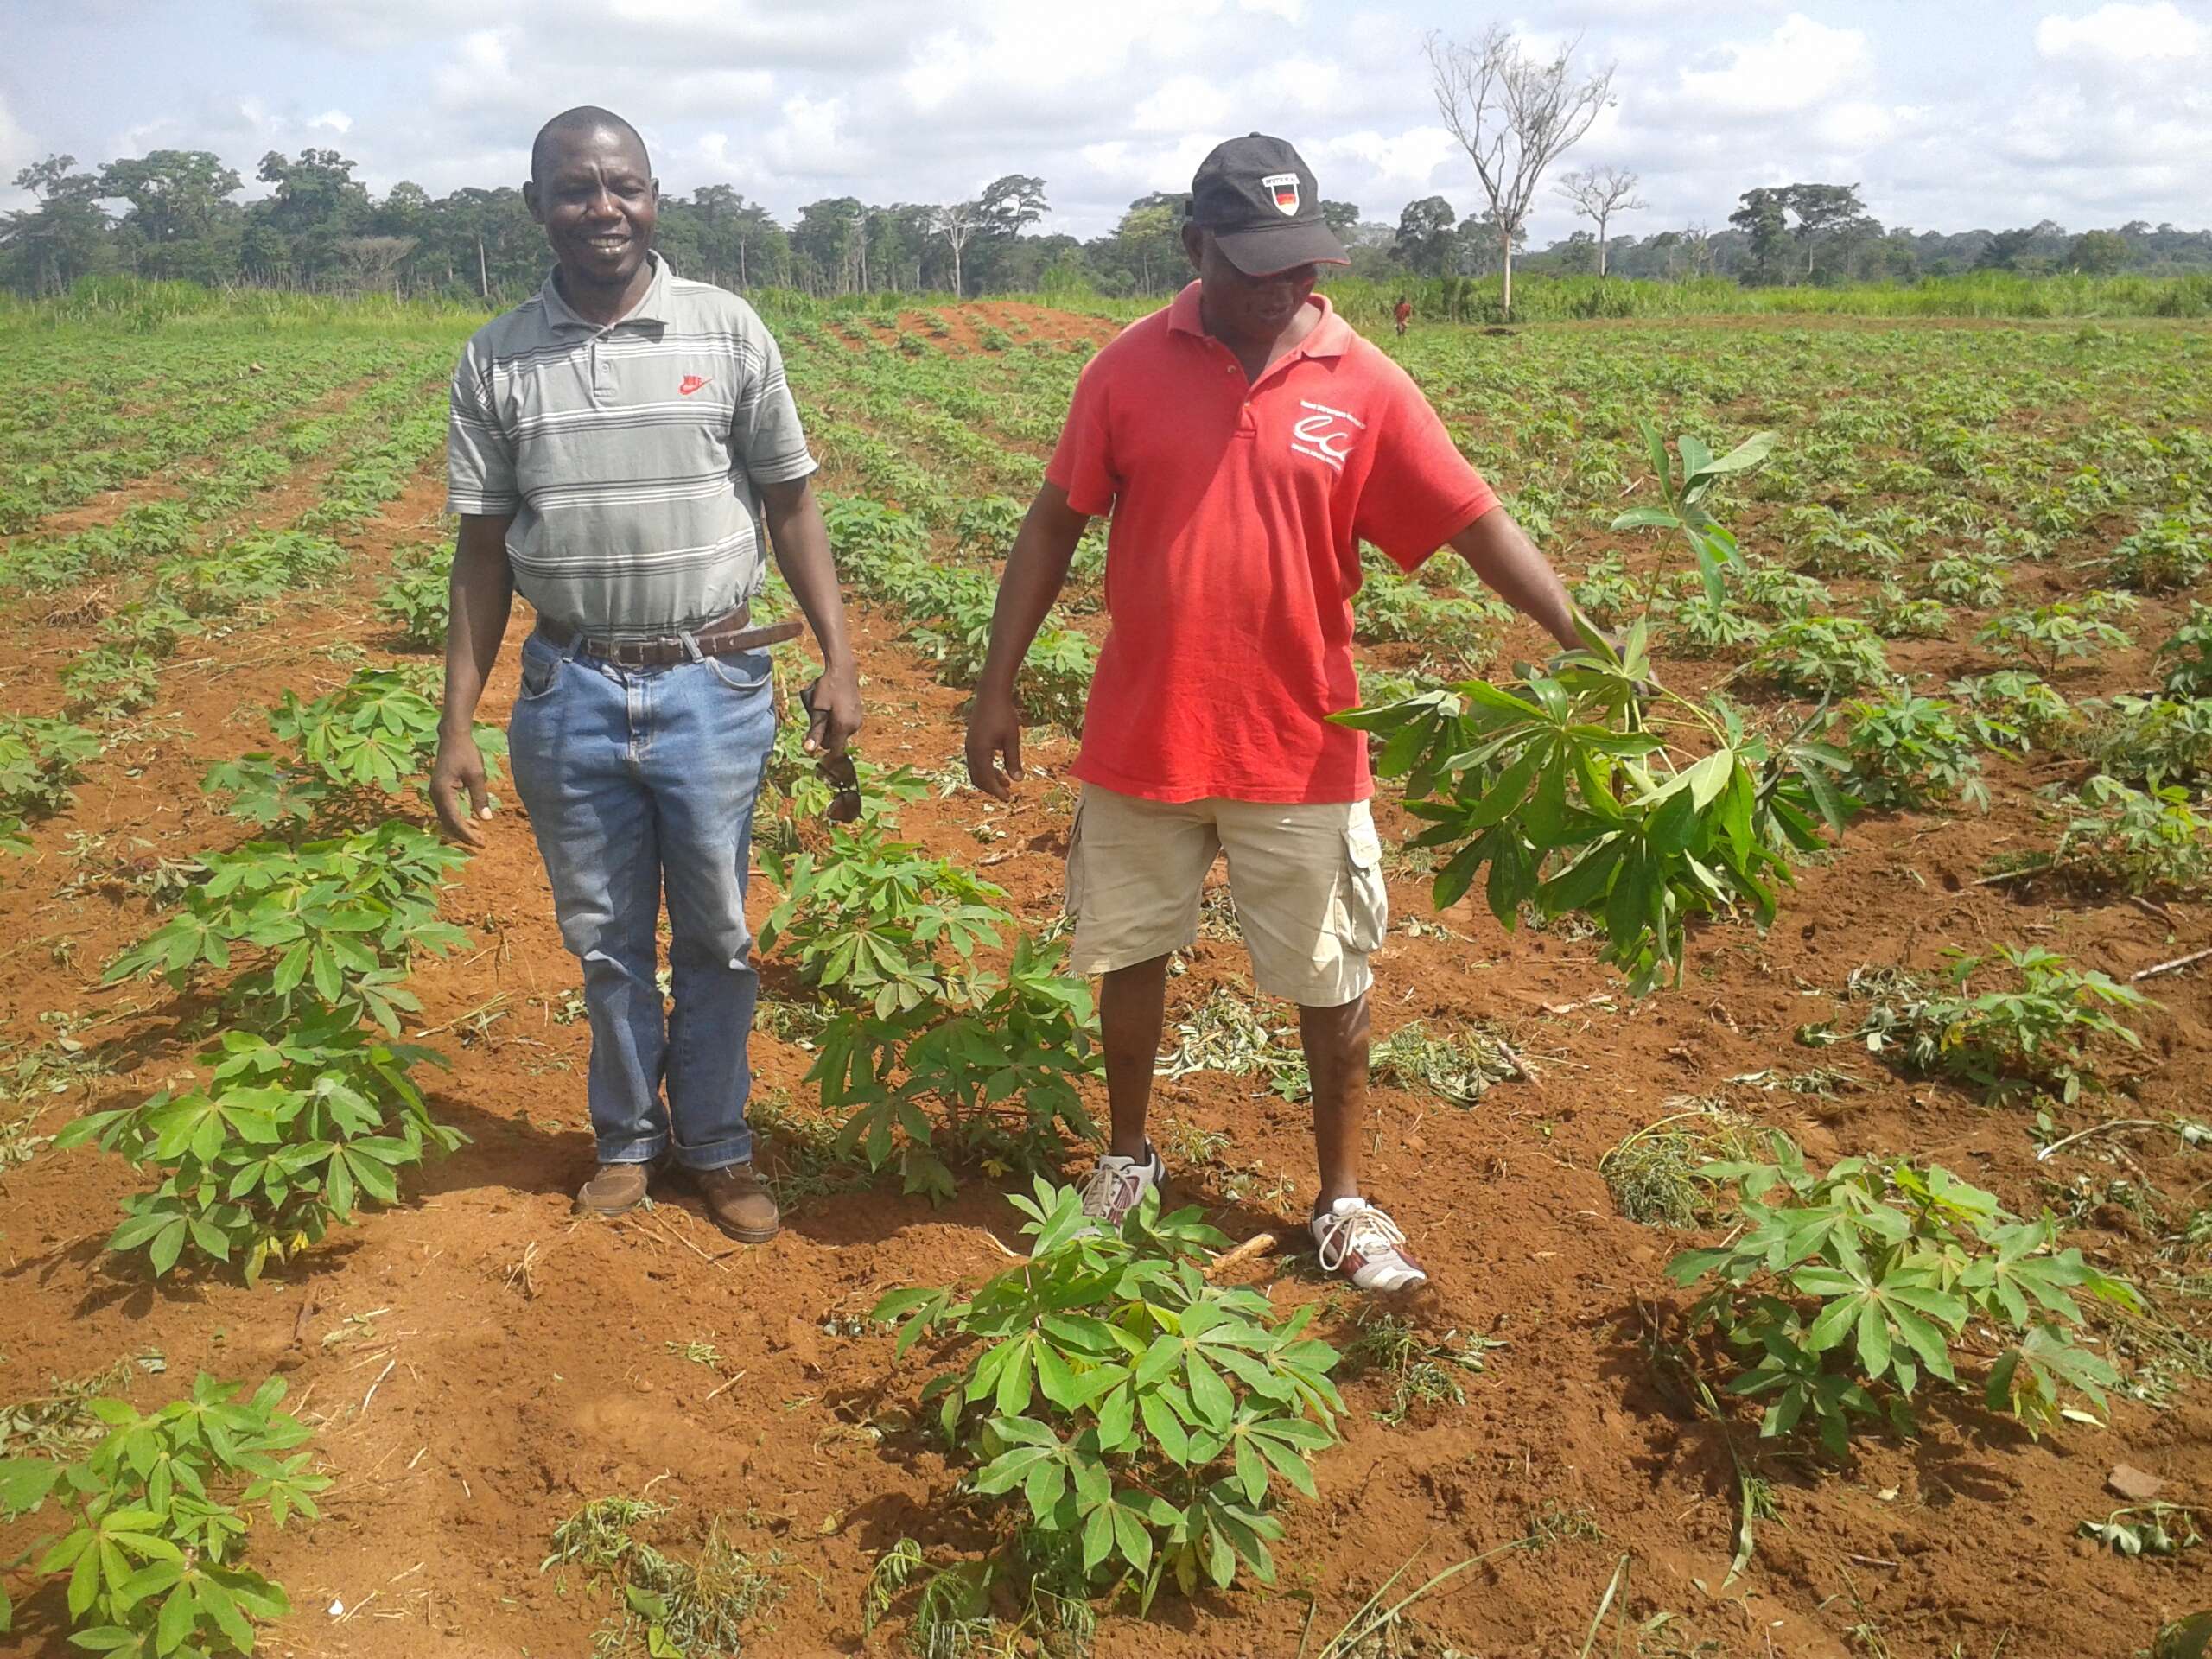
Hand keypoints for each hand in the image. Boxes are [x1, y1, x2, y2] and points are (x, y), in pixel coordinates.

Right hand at [430, 730, 492, 846]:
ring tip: (479, 835)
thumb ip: (480, 797)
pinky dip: (459, 819)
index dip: (468, 834)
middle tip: (482, 843)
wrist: (453, 738)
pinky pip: (447, 811)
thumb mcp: (477, 775)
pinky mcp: (439, 791)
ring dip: (462, 828)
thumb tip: (486, 819)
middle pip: (448, 824)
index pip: (455, 821)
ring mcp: (435, 794)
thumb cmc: (466, 753)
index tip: (481, 843)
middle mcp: (435, 795)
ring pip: (446, 819)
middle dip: (464, 835)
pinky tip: (472, 822)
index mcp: (443, 792)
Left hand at [802, 659, 862, 756]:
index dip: (826, 758)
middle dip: (825, 736)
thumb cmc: (827, 687)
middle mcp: (854, 726)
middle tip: (815, 718)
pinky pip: (845, 725)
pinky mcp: (858, 714)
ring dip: (830, 728)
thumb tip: (809, 750)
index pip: (835, 751)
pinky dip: (837, 722)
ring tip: (823, 710)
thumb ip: (815, 731)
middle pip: (836, 741)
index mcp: (844, 727)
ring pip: (840, 733)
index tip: (815, 756)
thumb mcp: (817, 709)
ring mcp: (858, 720)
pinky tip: (832, 707)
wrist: (843, 669)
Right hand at [965, 686, 1024, 800]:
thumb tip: (1018, 780)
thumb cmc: (1004, 715)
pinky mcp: (972, 741)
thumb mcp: (1012, 739)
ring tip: (1006, 782)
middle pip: (978, 778)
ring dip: (989, 779)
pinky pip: (976, 762)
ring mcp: (970, 745)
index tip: (1008, 798)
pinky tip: (999, 769)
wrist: (991, 694)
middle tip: (1007, 794)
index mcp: (980, 751)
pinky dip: (986, 769)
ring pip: (976, 771)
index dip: (997, 791)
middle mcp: (971, 750)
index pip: (986, 779)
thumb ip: (1013, 760)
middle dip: (992, 788)